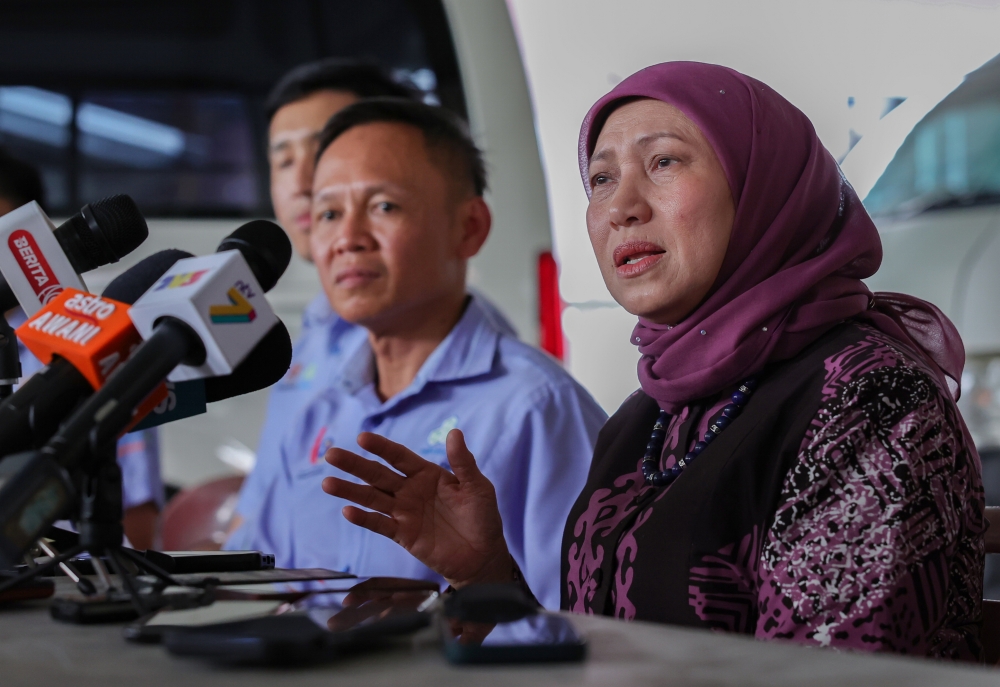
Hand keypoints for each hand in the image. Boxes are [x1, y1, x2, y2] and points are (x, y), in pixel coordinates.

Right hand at [322, 430, 513, 587]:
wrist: (483, 556)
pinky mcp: (403, 535)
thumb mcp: (477, 487)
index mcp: (427, 474)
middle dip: (355, 464)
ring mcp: (404, 513)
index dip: (381, 447)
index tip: (362, 437)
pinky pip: (380, 524)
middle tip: (331, 454)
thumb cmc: (483, 518)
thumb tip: (455, 432)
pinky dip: (364, 518)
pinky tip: (348, 512)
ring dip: (350, 491)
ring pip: (372, 498)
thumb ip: (463, 463)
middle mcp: (411, 490)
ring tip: (328, 483)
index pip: (400, 456)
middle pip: (378, 474)